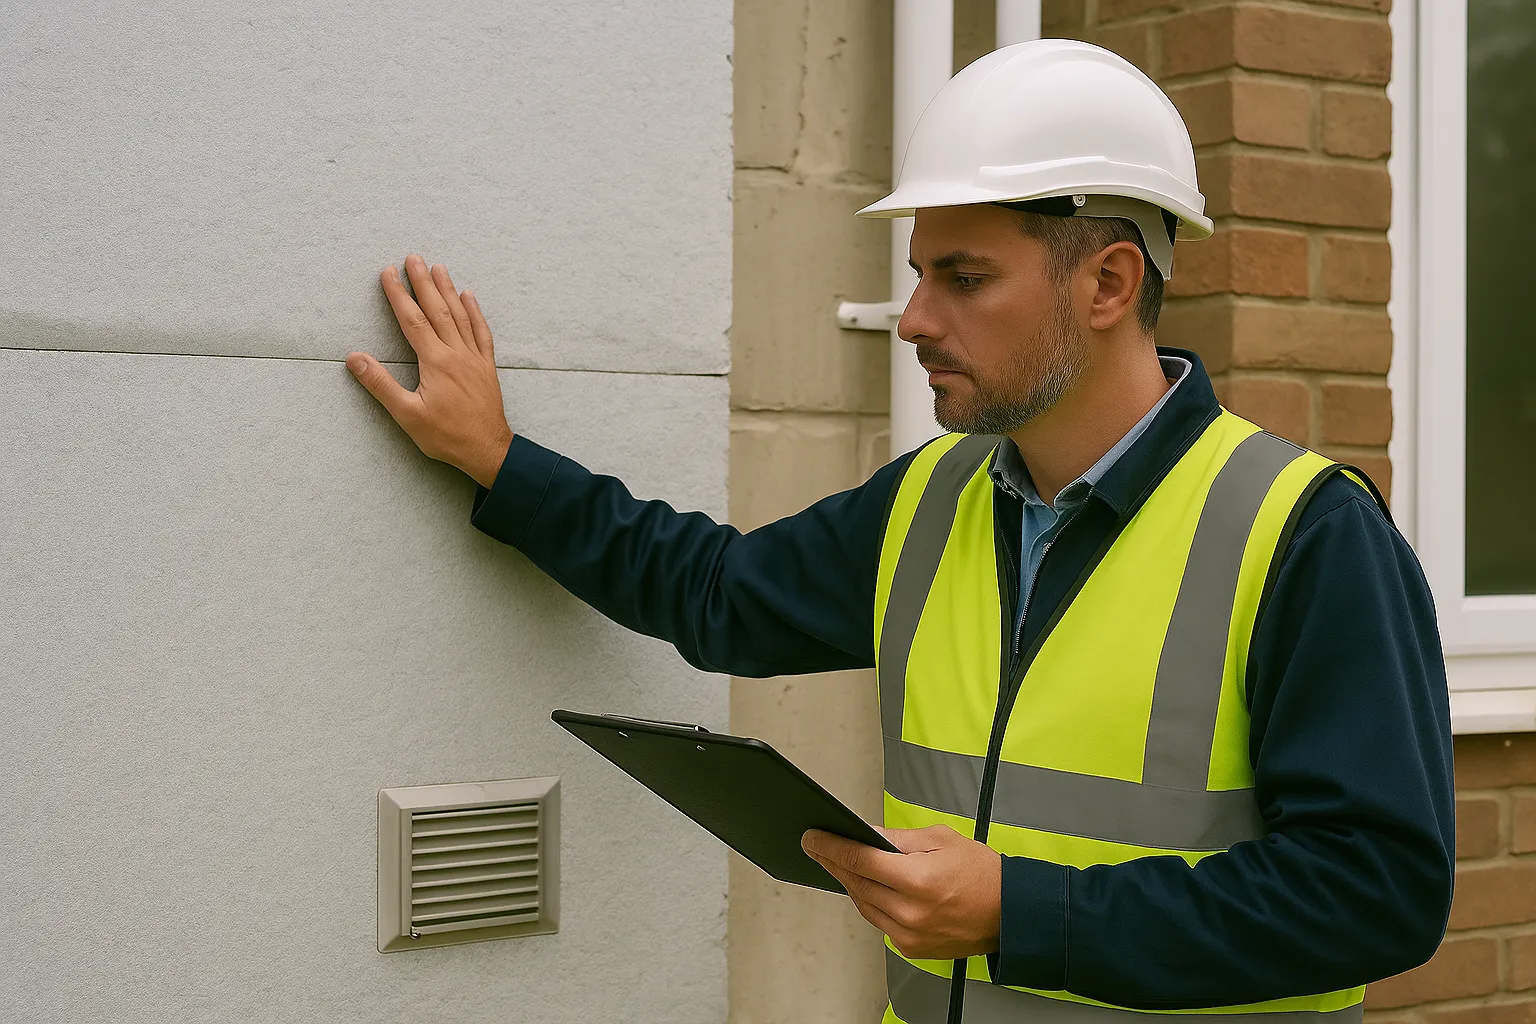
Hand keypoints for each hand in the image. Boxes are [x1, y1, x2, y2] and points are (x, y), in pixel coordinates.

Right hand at [347, 254, 513, 488]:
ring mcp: (475, 358)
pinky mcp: (486, 367)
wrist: (488, 451)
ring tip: (438, 267)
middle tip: (413, 257)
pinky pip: (482, 332)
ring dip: (448, 289)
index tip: (387, 272)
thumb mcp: (407, 416)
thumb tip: (355, 358)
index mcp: (436, 362)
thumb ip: (381, 385)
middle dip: (423, 282)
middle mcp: (457, 353)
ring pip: (460, 315)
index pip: (412, 320)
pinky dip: (475, 312)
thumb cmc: (447, 437)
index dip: (398, 294)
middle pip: (437, 309)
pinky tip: (469, 296)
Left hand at [802, 824, 1000, 960]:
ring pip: (863, 904)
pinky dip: (869, 902)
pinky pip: (879, 922)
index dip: (831, 847)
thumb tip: (867, 834)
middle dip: (833, 862)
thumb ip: (900, 839)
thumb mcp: (941, 839)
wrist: (1009, 913)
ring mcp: (909, 934)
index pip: (861, 860)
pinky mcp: (911, 947)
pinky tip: (866, 886)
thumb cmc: (981, 874)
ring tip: (838, 863)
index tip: (814, 838)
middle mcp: (910, 911)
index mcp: (918, 879)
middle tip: (817, 847)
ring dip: (849, 882)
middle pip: (857, 882)